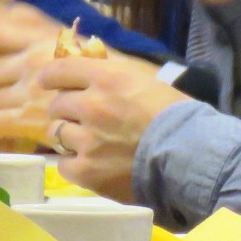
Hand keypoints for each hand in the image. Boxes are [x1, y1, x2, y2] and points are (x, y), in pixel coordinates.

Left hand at [34, 50, 185, 199]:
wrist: (190, 157)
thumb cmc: (177, 116)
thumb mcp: (146, 81)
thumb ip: (113, 77)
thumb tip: (90, 73)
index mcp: (107, 78)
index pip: (59, 71)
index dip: (51, 77)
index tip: (50, 83)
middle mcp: (91, 105)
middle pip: (57, 104)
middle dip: (66, 111)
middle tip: (82, 119)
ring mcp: (85, 139)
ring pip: (57, 134)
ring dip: (70, 137)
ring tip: (90, 144)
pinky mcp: (85, 170)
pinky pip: (63, 164)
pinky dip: (74, 164)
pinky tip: (93, 165)